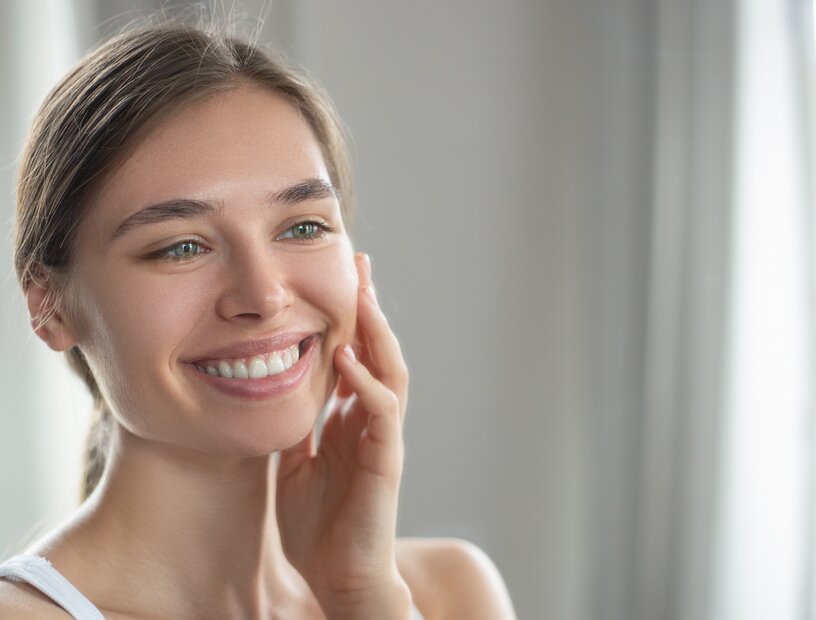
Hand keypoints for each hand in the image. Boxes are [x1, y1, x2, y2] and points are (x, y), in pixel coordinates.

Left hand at [276, 252, 411, 617]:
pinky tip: (347, 356)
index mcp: (351, 419)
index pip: (357, 356)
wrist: (337, 576)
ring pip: (390, 371)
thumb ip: (296, 427)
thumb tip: (273, 392)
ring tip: (362, 295)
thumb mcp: (293, 464)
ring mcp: (382, 436)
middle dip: (369, 308)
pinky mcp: (386, 458)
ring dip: (377, 332)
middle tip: (360, 264)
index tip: (339, 279)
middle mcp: (371, 420)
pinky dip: (367, 381)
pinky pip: (382, 410)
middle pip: (379, 351)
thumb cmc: (317, 524)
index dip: (349, 319)